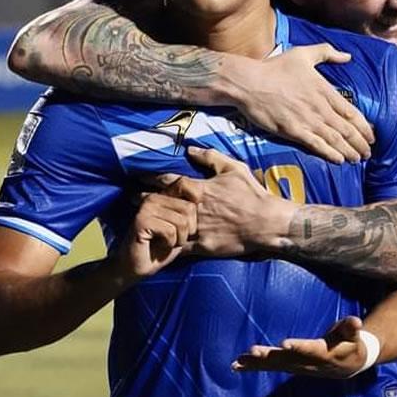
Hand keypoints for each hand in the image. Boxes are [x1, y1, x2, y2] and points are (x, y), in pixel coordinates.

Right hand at [112, 193, 197, 280]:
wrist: (135, 268)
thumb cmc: (160, 250)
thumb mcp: (180, 230)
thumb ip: (188, 214)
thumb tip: (202, 202)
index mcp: (163, 196)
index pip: (186, 184)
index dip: (195, 202)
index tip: (189, 222)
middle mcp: (154, 197)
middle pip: (189, 208)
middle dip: (187, 231)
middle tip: (174, 239)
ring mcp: (146, 207)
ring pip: (181, 221)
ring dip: (177, 240)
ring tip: (165, 243)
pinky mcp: (141, 220)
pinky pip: (170, 231)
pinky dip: (168, 244)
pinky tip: (157, 246)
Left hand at [151, 146, 295, 257]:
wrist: (267, 223)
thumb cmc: (252, 194)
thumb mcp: (234, 168)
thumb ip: (211, 157)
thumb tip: (190, 150)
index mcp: (199, 188)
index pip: (168, 181)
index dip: (151, 178)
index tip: (138, 176)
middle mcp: (194, 208)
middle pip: (162, 203)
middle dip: (144, 199)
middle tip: (130, 198)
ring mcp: (197, 228)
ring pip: (167, 225)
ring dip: (153, 222)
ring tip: (137, 220)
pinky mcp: (202, 246)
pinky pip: (180, 247)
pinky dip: (167, 245)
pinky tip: (154, 245)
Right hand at [227, 45, 373, 163]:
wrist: (249, 82)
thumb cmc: (275, 67)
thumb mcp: (303, 53)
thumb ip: (327, 52)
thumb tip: (347, 56)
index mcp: (324, 90)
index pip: (352, 112)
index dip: (365, 127)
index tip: (372, 135)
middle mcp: (319, 107)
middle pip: (347, 129)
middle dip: (360, 143)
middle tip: (367, 153)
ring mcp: (306, 120)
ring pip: (334, 140)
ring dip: (349, 151)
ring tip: (357, 159)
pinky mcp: (292, 131)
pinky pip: (316, 145)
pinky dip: (330, 154)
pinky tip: (339, 160)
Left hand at [233, 316, 369, 378]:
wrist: (348, 366)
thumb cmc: (350, 344)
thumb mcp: (353, 336)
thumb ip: (351, 328)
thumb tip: (356, 321)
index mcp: (323, 353)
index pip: (309, 349)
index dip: (298, 347)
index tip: (284, 344)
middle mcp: (307, 363)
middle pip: (286, 360)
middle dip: (269, 356)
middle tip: (254, 351)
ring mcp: (297, 366)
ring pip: (275, 365)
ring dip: (257, 363)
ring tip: (240, 360)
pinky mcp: (289, 366)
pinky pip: (270, 367)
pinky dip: (253, 367)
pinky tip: (236, 365)